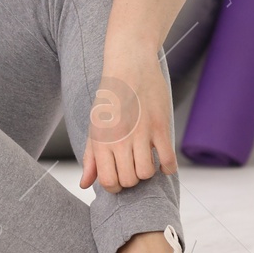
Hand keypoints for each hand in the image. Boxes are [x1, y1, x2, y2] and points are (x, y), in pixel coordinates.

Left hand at [80, 48, 176, 192]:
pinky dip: (168, 168)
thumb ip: (91, 157)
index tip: (119, 179)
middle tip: (132, 168)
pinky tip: (163, 162)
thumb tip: (85, 184)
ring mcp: (141, 133)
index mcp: (101, 140)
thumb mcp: (94, 125)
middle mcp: (119, 139)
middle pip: (129, 180)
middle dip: (131, 180)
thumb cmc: (110, 96)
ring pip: (147, 173)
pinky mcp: (159, 126)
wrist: (129, 65)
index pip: (108, 181)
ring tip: (146, 162)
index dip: (115, 187)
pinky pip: (168, 160)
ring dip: (148, 173)